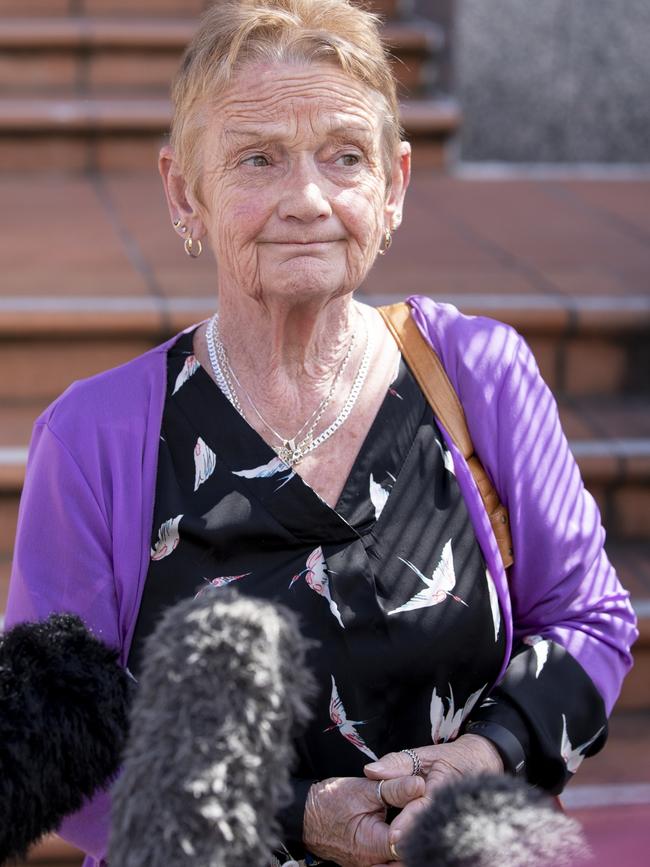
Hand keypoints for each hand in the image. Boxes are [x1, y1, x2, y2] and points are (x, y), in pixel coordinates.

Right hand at [302, 774, 424, 866]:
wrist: (304, 815)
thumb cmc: (330, 801)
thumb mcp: (363, 789)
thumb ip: (393, 788)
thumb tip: (419, 784)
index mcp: (374, 845)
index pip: (410, 842)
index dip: (423, 825)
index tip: (432, 808)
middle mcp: (373, 863)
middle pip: (408, 856)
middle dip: (420, 838)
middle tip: (428, 817)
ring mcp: (370, 865)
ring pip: (398, 861)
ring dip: (410, 844)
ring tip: (419, 824)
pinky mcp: (367, 863)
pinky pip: (388, 861)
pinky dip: (398, 849)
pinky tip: (406, 833)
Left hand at [363, 735, 503, 864]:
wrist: (483, 764)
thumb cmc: (452, 759)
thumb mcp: (424, 754)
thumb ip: (396, 763)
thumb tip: (370, 771)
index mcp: (442, 787)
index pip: (423, 806)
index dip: (408, 822)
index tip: (393, 836)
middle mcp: (452, 806)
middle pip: (430, 828)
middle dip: (412, 840)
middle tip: (394, 850)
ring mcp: (457, 819)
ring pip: (437, 837)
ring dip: (420, 846)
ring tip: (401, 857)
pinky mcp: (458, 828)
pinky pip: (442, 838)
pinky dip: (428, 845)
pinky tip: (415, 854)